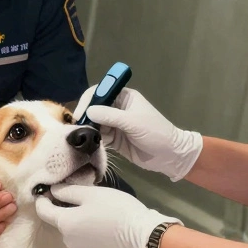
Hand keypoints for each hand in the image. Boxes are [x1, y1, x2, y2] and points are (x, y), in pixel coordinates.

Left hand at [34, 184, 180, 247]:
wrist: (141, 235)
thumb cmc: (115, 209)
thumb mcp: (90, 193)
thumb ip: (67, 191)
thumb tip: (52, 190)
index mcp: (64, 224)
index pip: (43, 211)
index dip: (43, 199)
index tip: (49, 189)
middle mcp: (67, 241)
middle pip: (59, 221)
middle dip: (64, 208)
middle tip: (80, 195)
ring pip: (72, 231)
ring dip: (77, 220)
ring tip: (93, 210)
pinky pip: (83, 241)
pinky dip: (87, 231)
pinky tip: (101, 224)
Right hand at [74, 86, 202, 181]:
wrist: (169, 155)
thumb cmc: (156, 133)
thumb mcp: (133, 122)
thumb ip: (110, 116)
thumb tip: (89, 111)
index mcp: (124, 97)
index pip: (101, 92)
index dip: (89, 100)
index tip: (81, 112)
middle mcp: (118, 108)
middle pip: (95, 108)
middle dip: (86, 116)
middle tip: (77, 127)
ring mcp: (115, 124)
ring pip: (95, 123)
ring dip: (88, 128)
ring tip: (82, 137)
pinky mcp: (114, 139)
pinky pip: (99, 136)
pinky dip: (93, 139)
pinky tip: (88, 143)